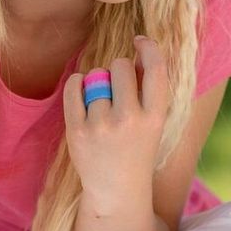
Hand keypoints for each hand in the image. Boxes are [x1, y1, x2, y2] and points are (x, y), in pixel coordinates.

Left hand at [63, 37, 167, 212]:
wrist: (117, 190)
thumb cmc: (138, 148)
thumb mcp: (154, 122)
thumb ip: (149, 89)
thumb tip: (140, 47)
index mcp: (155, 117)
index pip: (156, 69)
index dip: (148, 47)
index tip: (140, 41)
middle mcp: (130, 120)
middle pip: (120, 66)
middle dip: (119, 68)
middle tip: (119, 86)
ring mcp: (101, 125)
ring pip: (96, 76)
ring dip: (98, 83)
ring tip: (103, 105)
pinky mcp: (77, 130)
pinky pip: (74, 85)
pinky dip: (77, 84)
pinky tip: (84, 95)